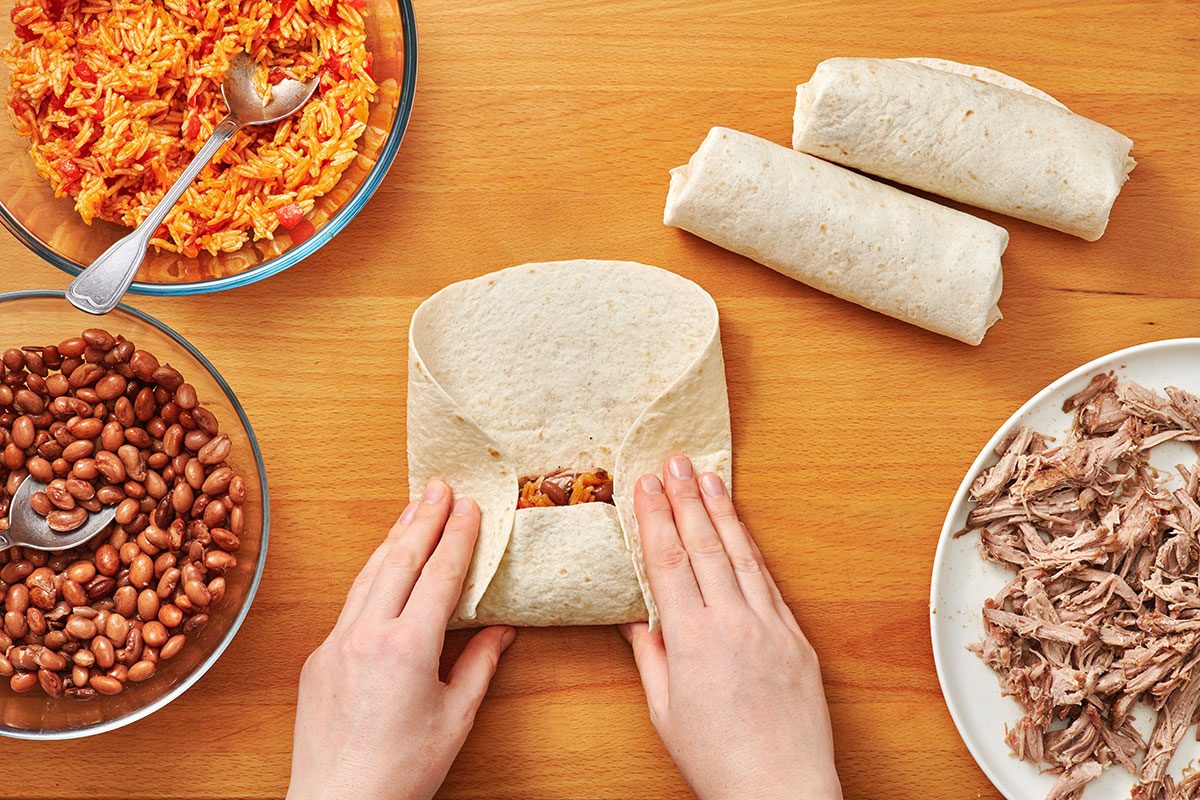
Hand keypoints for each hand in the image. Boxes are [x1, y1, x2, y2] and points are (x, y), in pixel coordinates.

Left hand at [287, 481, 515, 799]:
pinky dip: (372, 573)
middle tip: (441, 487)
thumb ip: (479, 666)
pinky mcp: (318, 657)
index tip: (471, 507)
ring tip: (414, 509)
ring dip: (394, 537)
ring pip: (369, 575)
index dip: (459, 537)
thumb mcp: (456, 719)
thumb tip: (500, 630)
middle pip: (400, 560)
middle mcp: (367, 634)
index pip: (439, 575)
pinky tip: (384, 564)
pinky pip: (350, 602)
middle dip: (424, 519)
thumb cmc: (401, 772)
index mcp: (408, 647)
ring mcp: (336, 642)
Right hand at [620, 456, 840, 799]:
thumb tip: (635, 616)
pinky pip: (770, 582)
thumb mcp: (665, 710)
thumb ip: (650, 654)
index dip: (655, 518)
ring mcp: (770, 626)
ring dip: (722, 512)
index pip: (668, 562)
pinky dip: (752, 549)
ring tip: (708, 477)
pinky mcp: (796, 637)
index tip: (645, 485)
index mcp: (693, 640)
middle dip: (686, 499)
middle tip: (673, 461)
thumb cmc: (717, 759)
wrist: (781, 789)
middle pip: (704, 546)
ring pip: (741, 555)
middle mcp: (733, 623)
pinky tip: (741, 529)